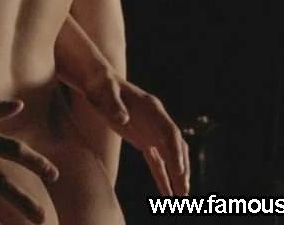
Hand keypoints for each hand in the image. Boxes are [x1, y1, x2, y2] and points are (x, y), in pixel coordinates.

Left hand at [84, 75, 189, 195]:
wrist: (100, 85)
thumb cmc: (102, 86)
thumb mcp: (105, 91)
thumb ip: (114, 105)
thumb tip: (123, 119)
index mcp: (153, 108)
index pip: (171, 132)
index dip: (175, 151)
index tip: (177, 170)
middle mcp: (158, 121)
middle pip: (176, 147)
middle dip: (181, 169)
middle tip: (184, 190)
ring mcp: (153, 132)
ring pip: (170, 157)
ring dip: (176, 177)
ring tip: (181, 197)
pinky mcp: (144, 141)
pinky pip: (157, 162)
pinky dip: (162, 178)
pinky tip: (167, 194)